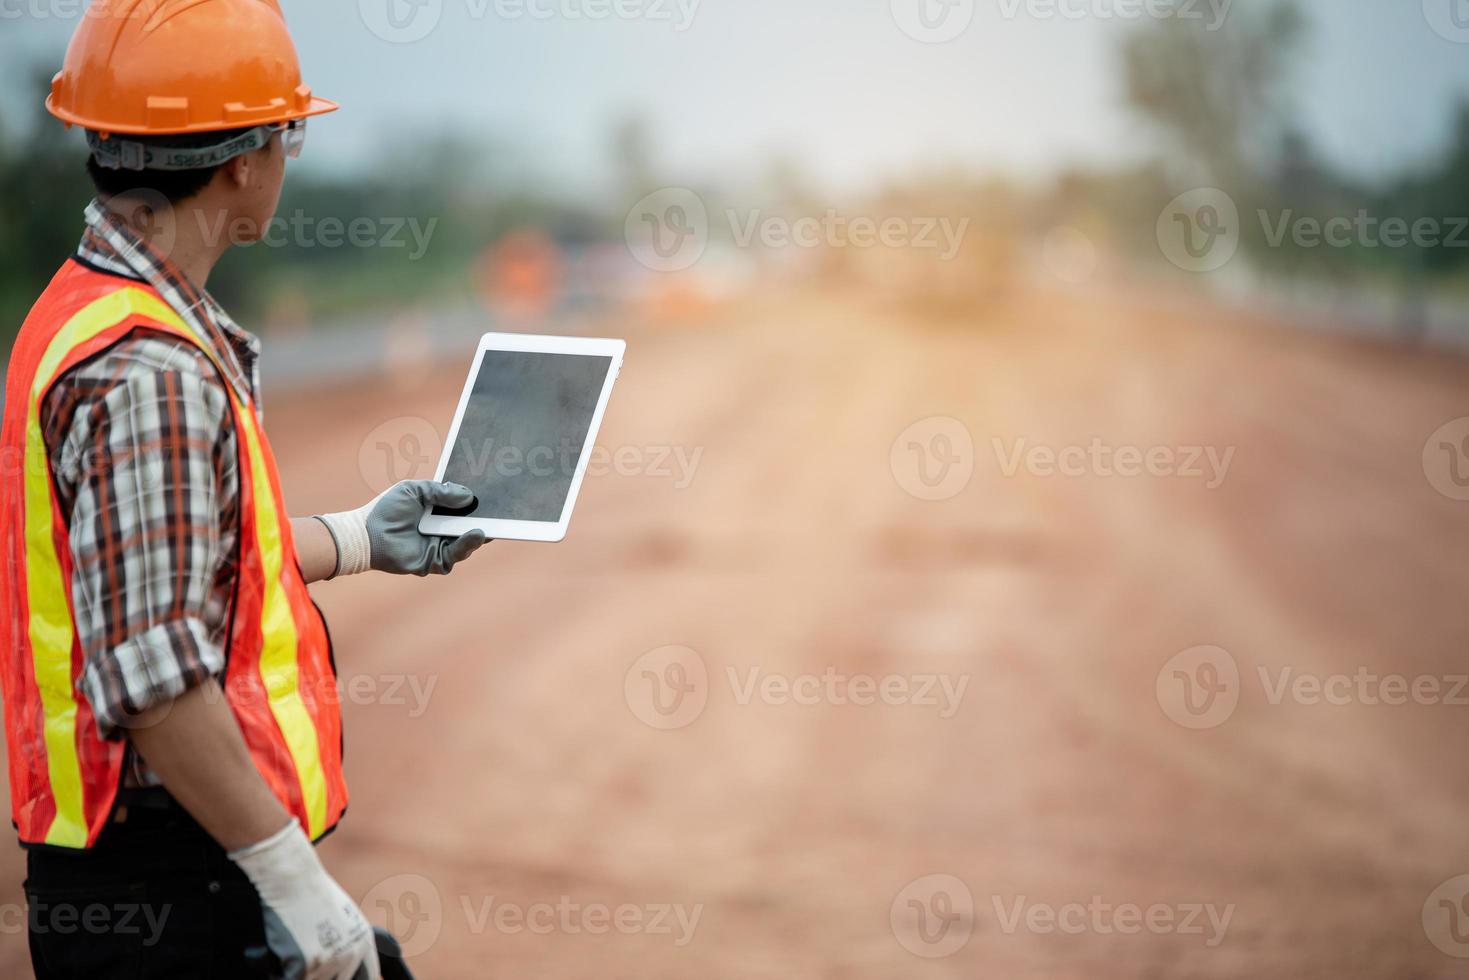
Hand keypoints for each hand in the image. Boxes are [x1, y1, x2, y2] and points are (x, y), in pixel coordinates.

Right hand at [230, 822, 380, 979]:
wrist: (291, 878)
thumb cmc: (309, 893)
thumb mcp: (341, 916)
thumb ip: (346, 942)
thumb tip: (346, 965)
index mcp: (363, 941)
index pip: (369, 976)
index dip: (353, 979)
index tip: (339, 978)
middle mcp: (352, 954)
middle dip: (316, 974)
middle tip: (305, 959)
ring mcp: (330, 962)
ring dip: (296, 971)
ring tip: (291, 949)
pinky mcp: (306, 966)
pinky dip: (278, 973)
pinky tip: (279, 953)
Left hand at [315, 481, 487, 577]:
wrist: (365, 534)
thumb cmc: (386, 510)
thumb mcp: (415, 490)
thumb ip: (441, 491)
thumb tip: (468, 496)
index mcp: (439, 512)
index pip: (465, 508)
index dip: (479, 502)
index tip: (494, 494)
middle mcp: (442, 530)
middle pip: (471, 525)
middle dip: (487, 519)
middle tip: (502, 511)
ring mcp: (440, 546)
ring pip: (468, 542)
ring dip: (479, 534)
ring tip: (488, 525)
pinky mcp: (435, 562)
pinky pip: (456, 555)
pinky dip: (467, 544)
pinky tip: (475, 534)